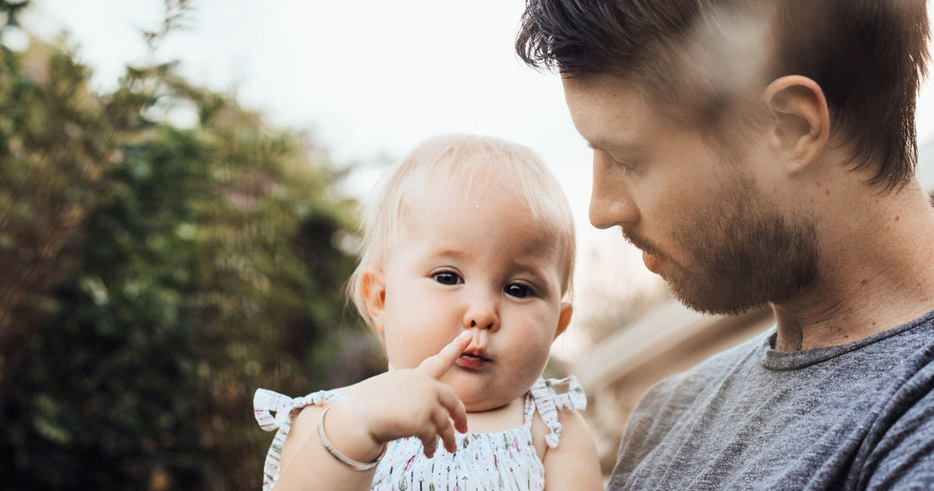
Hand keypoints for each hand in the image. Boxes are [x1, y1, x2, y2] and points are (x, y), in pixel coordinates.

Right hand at [337, 331, 471, 457]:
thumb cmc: (369, 405)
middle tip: (463, 429)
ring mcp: (425, 403)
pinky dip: (431, 447)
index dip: (455, 347)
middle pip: (452, 400)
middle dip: (460, 416)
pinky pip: (432, 437)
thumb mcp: (393, 390)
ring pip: (445, 424)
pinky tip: (428, 453)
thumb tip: (430, 411)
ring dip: (449, 439)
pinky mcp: (422, 421)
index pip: (439, 360)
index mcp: (416, 376)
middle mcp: (425, 386)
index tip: (468, 334)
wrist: (358, 416)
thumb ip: (414, 394)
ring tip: (451, 449)